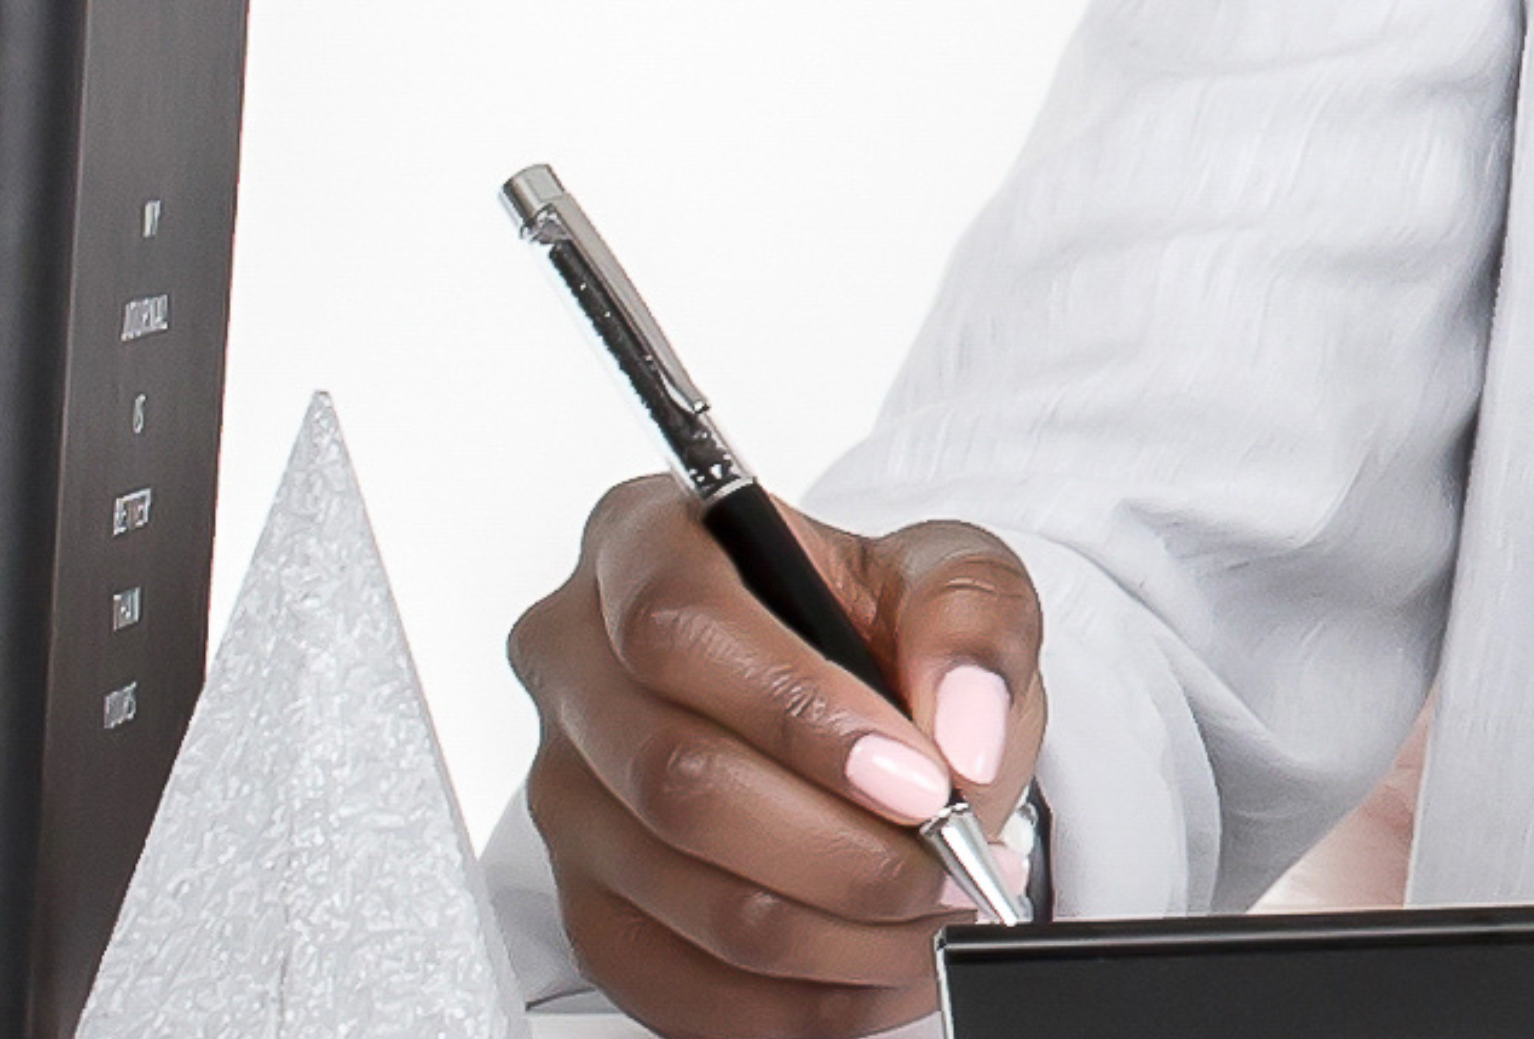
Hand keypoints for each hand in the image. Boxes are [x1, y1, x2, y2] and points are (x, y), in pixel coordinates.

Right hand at [507, 477, 1045, 1038]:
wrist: (856, 712)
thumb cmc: (876, 631)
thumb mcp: (949, 578)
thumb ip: (970, 620)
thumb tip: (959, 726)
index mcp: (638, 541)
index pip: (676, 627)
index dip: (797, 714)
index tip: (916, 778)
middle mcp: (573, 660)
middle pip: (672, 775)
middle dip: (841, 848)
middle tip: (952, 865)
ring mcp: (564, 788)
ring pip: (687, 895)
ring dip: (841, 933)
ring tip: (935, 910)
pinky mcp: (585, 901)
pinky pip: (676, 984)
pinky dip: (801, 1000)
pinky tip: (877, 962)